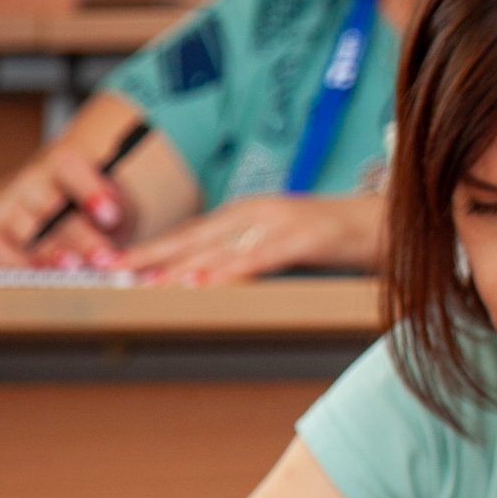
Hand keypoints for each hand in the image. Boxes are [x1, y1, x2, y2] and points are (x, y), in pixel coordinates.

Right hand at [0, 142, 138, 267]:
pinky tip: (43, 278)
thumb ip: (119, 215)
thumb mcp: (114, 206)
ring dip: (50, 253)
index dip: (89, 190)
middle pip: (49, 206)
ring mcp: (8, 209)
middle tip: (103, 258)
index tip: (112, 217)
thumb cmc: (96, 212)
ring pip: (24, 230)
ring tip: (74, 271)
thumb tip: (121, 233)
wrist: (57, 218)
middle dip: (79, 236)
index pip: (70, 167)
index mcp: (64, 166)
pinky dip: (20, 266)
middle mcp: (32, 184)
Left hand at [119, 194, 373, 285]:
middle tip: (106, 272)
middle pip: (192, 238)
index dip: (147, 250)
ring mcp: (282, 223)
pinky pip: (262, 257)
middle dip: (147, 256)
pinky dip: (230, 271)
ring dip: (179, 268)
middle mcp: (258, 213)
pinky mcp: (308, 237)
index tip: (107, 266)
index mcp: (248, 215)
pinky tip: (205, 285)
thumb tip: (206, 283)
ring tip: (145, 285)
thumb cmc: (337, 242)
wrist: (390, 224)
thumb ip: (248, 257)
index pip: (188, 235)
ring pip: (220, 249)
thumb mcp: (283, 246)